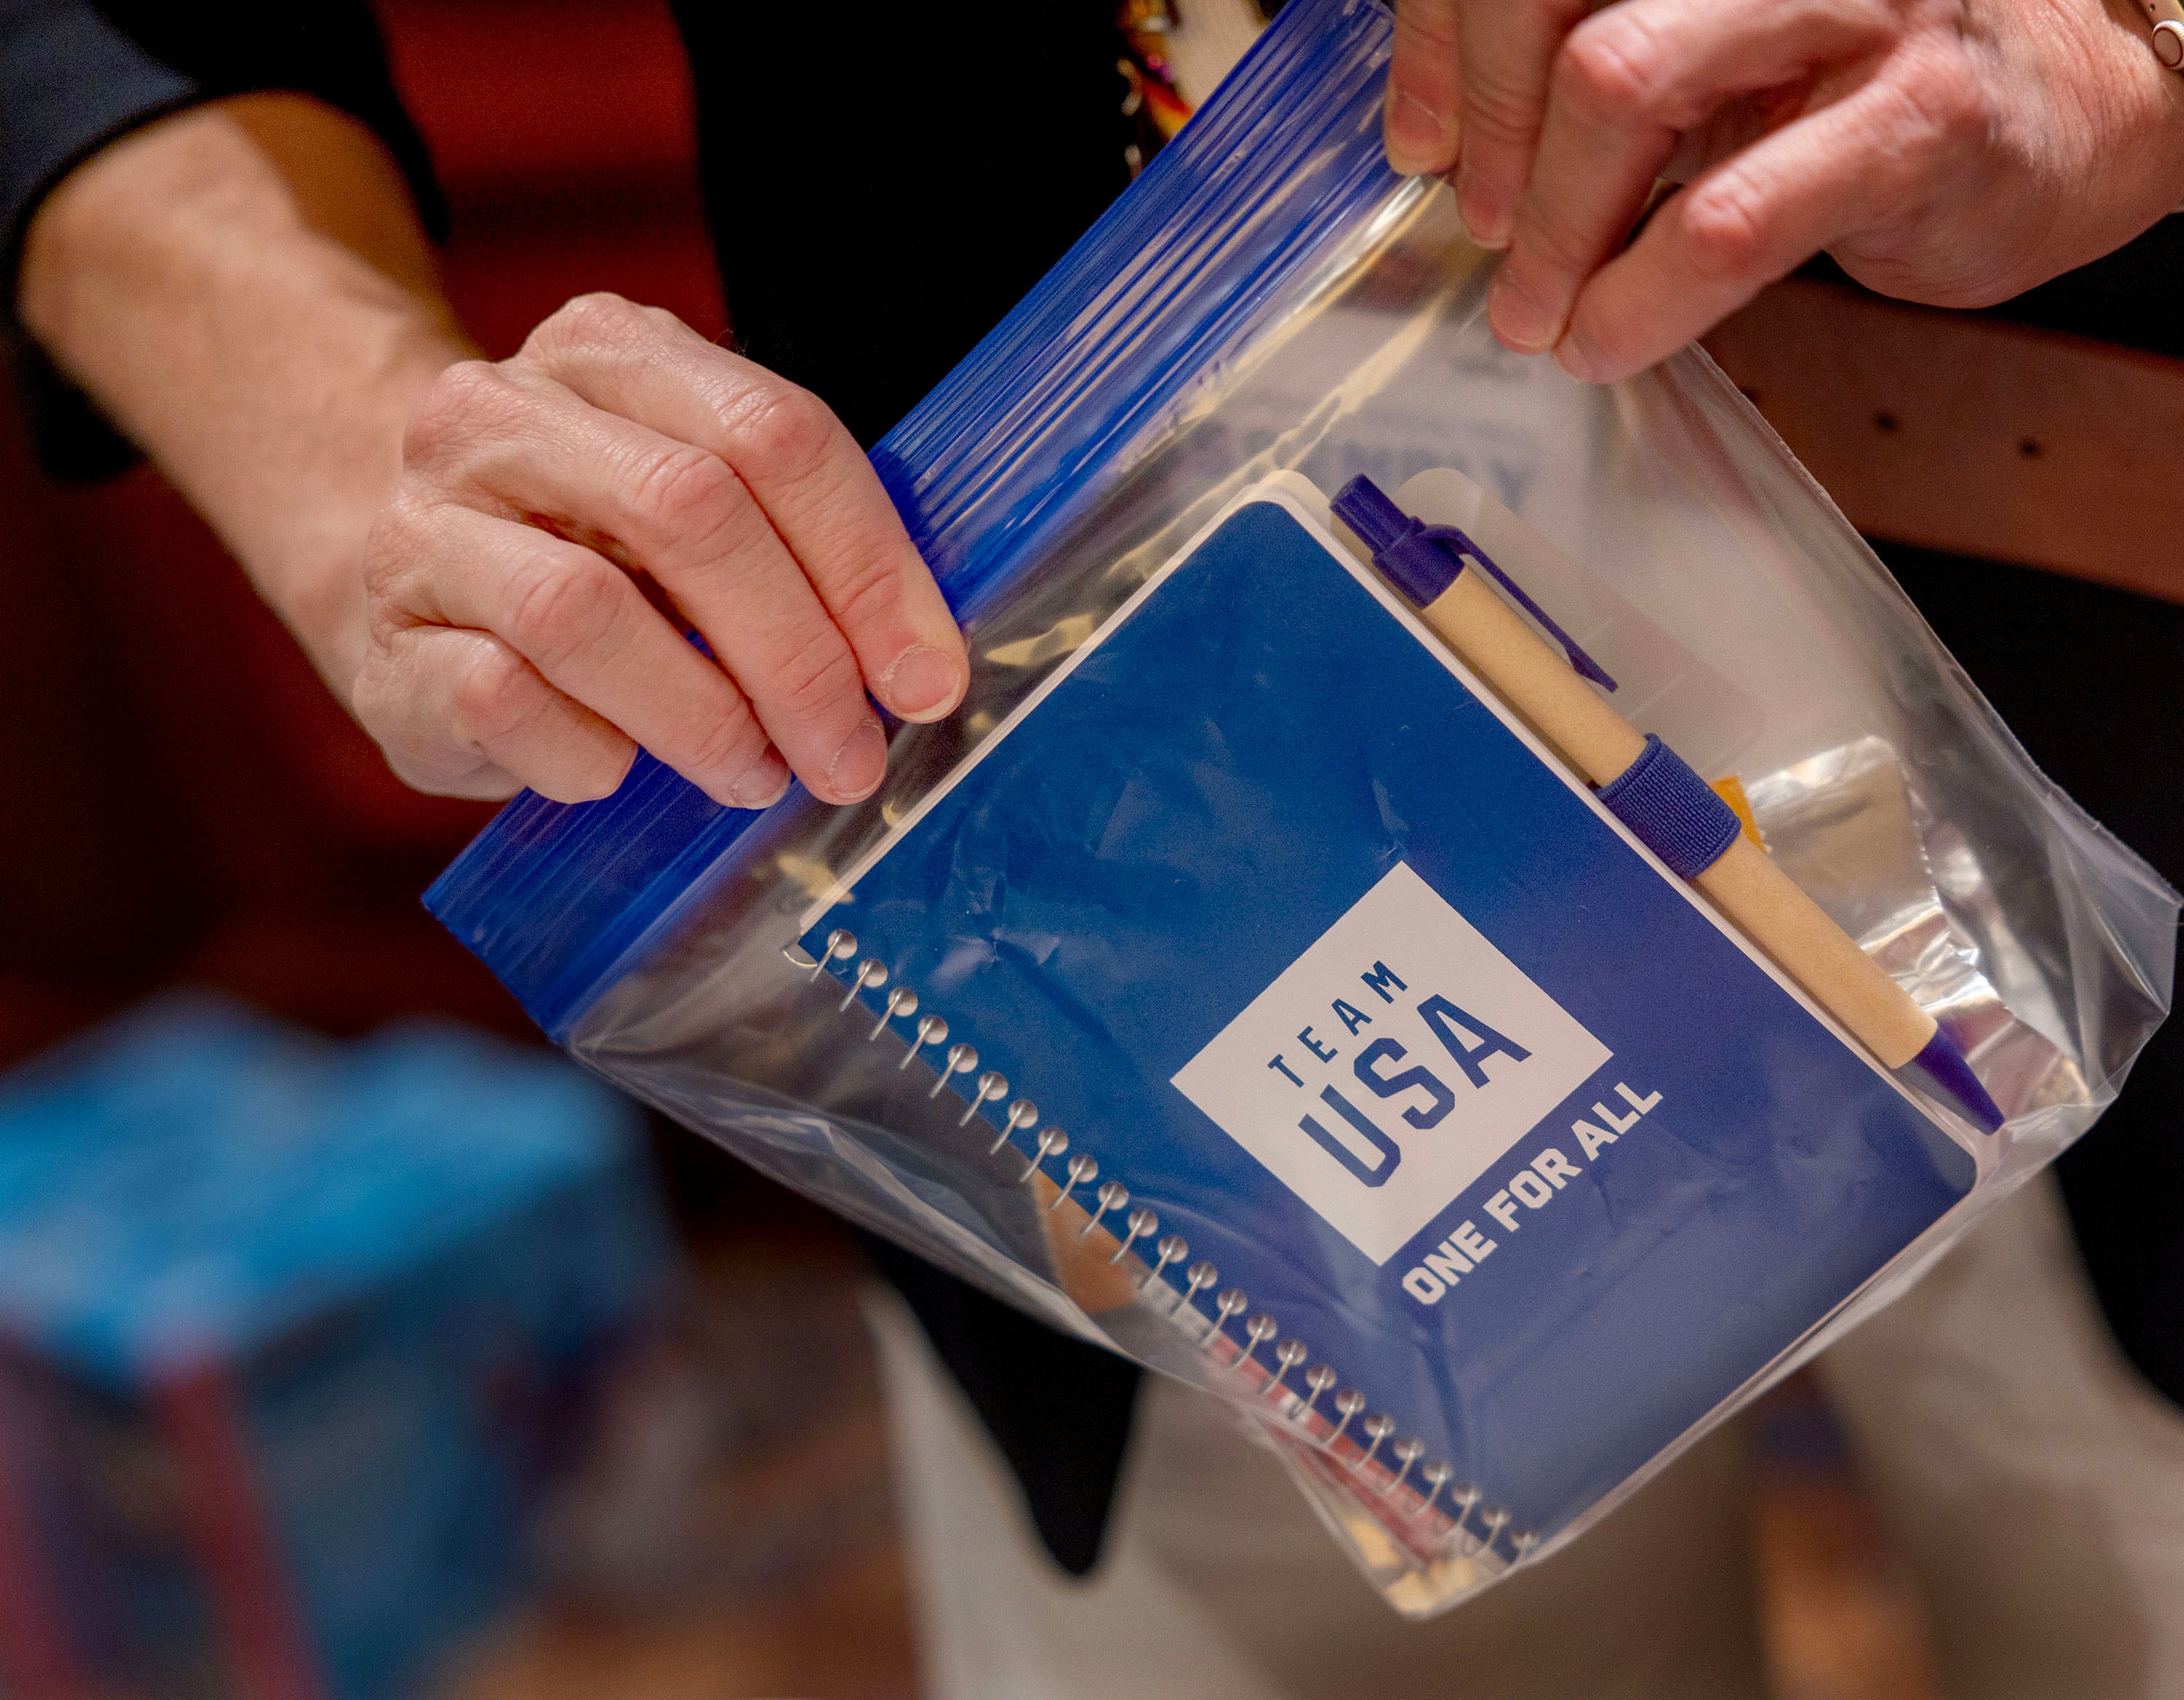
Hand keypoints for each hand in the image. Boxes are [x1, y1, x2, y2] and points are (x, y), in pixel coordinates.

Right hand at [352, 293, 967, 806]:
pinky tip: (617, 772)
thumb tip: (922, 671)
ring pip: (583, 612)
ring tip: (753, 775)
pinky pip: (501, 698)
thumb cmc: (591, 557)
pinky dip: (586, 754)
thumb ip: (799, 549)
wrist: (395, 583)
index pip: (774, 435)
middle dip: (797, 656)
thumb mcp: (696, 509)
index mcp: (613, 351)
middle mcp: (504, 411)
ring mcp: (427, 521)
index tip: (924, 681)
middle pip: (690, 512)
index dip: (868, 567)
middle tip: (849, 757)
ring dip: (700, 717)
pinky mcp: (384, 640)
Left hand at [1384, 0, 2183, 381]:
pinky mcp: (1913, 119)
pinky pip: (1726, 221)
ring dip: (1552, 229)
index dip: (1439, 47)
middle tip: (1484, 230)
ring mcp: (1853, 7)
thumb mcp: (1717, 42)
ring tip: (1538, 308)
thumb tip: (1443, 127)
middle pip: (1552, 2)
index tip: (1416, 142)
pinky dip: (1638, 301)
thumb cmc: (1872, 74)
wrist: (2079, 106)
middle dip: (1491, 138)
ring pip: (1620, 83)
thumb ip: (1597, 57)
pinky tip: (1608, 338)